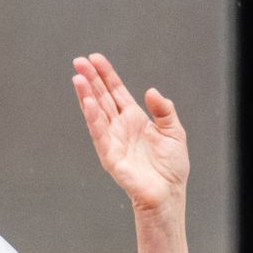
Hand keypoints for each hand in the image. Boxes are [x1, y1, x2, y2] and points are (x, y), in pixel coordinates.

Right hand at [72, 53, 189, 212]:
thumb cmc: (171, 167)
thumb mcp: (174, 131)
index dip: (106, 74)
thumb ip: (164, 110)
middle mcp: (120, 127)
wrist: (168, 194)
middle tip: (79, 61)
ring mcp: (113, 140)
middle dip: (91, 79)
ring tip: (78, 77)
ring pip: (96, 112)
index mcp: (134, 118)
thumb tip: (151, 91)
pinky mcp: (110, 156)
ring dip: (86, 95)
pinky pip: (99, 134)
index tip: (95, 58)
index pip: (116, 91)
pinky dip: (93, 118)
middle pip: (102, 97)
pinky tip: (87, 102)